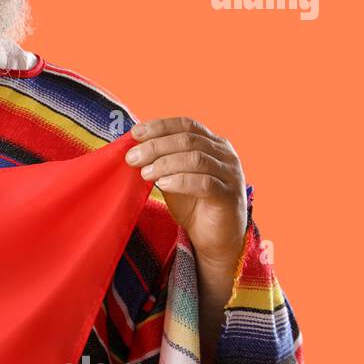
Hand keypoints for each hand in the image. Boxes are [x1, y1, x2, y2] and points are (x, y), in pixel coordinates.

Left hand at [124, 116, 248, 268]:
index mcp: (213, 143)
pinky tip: (163, 184)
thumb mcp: (172, 178)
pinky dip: (180, 181)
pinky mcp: (229, 196)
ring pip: (196, 159)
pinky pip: (204, 183)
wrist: (214, 238)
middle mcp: (225, 155)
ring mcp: (231, 174)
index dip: (160, 126)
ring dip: (165, 163)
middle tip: (132, 157)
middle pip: (188, 140)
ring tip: (145, 173)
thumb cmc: (193, 205)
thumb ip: (160, 162)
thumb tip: (133, 148)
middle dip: (156, 146)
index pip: (186, 125)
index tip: (135, 133)